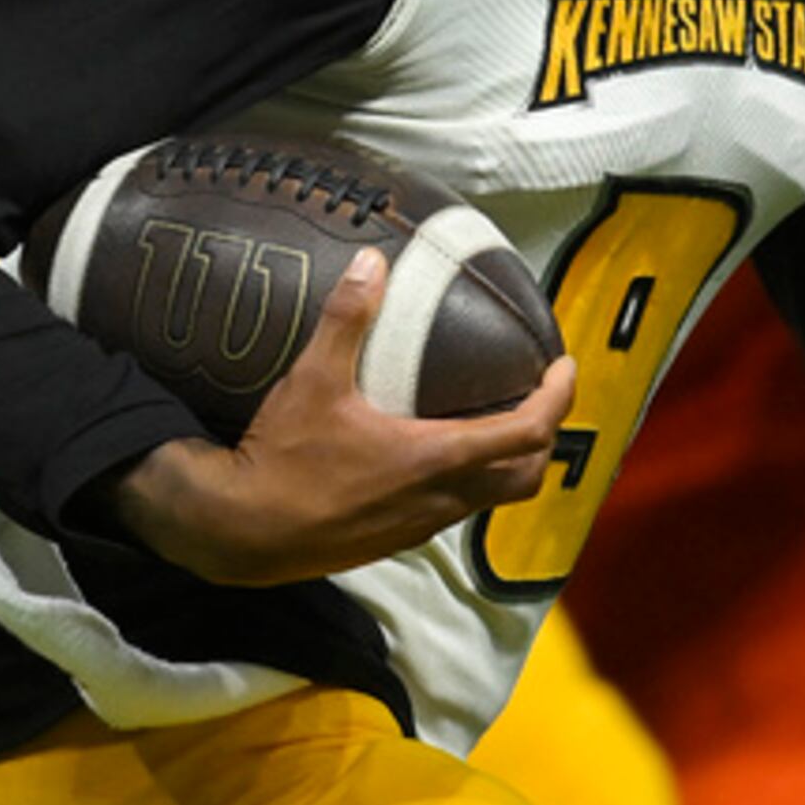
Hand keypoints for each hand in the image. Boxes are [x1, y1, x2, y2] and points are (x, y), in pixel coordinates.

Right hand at [110, 249, 576, 587]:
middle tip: (536, 398)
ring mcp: (420, 527)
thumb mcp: (313, 380)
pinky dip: (465, 483)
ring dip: (504, 464)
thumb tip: (372, 261)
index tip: (565, 368)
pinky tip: (434, 457)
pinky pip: (451, 512)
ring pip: (488, 500)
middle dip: (543, 439)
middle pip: (525, 476)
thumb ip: (347, 319)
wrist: (240, 534)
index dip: (559, 398)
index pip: (530, 431)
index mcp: (437, 458)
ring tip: (492, 422)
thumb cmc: (283, 457)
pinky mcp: (394, 542)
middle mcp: (442, 499)